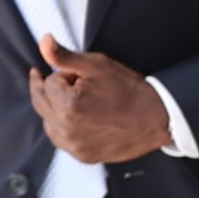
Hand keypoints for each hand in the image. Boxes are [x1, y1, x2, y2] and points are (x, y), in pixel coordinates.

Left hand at [29, 37, 172, 165]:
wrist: (157, 118)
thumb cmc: (129, 90)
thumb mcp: (97, 65)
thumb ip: (64, 56)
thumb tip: (44, 41)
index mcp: (67, 105)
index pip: (48, 82)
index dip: (63, 75)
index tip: (78, 76)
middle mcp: (66, 129)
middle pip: (41, 103)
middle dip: (51, 90)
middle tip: (66, 82)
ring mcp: (74, 146)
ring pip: (48, 123)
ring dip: (54, 110)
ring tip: (75, 103)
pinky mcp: (83, 156)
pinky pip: (61, 140)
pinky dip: (64, 129)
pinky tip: (79, 121)